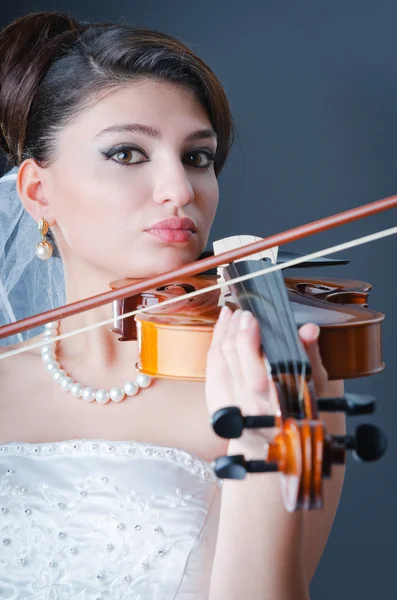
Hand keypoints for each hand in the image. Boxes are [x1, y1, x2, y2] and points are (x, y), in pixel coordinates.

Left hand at [205, 306, 329, 452]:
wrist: (271, 442)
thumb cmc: (296, 410)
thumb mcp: (312, 385)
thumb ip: (309, 354)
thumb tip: (309, 329)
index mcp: (275, 403)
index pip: (255, 367)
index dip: (248, 339)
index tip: (252, 317)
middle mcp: (249, 405)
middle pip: (232, 357)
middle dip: (236, 329)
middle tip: (244, 312)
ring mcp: (228, 404)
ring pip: (219, 358)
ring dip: (225, 331)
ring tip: (234, 315)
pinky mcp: (214, 400)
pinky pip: (211, 364)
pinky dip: (215, 341)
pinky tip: (223, 327)